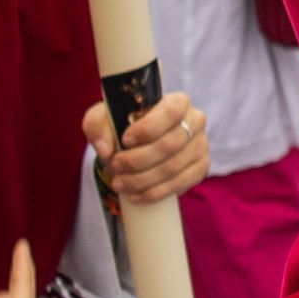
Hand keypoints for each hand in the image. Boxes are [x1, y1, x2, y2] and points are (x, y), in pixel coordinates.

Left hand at [88, 90, 210, 204]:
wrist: (137, 146)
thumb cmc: (123, 126)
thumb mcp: (103, 119)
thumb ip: (97, 126)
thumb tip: (106, 150)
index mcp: (177, 101)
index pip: (171, 112)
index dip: (149, 128)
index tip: (125, 141)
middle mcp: (195, 121)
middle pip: (170, 144)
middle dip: (138, 160)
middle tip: (115, 166)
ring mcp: (201, 145)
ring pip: (173, 167)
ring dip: (143, 180)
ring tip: (120, 184)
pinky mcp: (200, 168)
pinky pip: (181, 184)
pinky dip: (156, 193)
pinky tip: (137, 196)